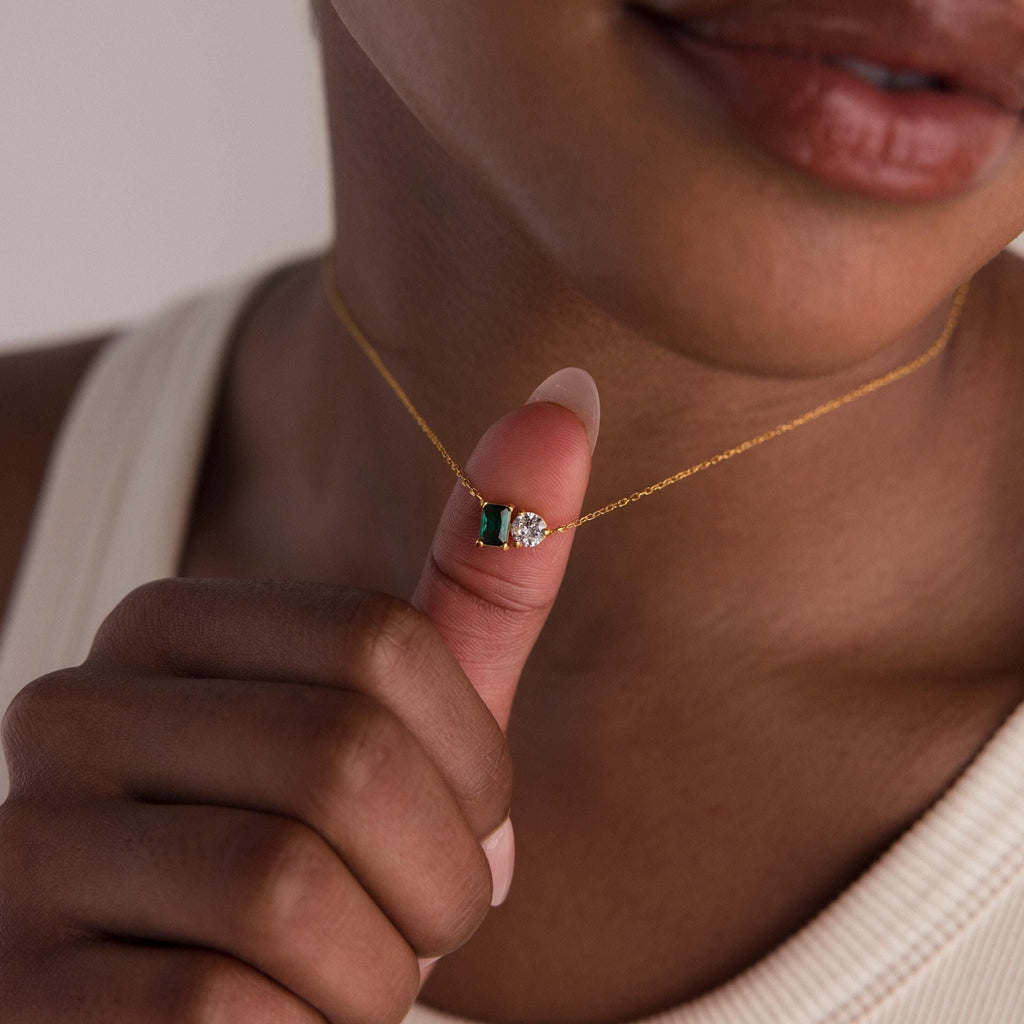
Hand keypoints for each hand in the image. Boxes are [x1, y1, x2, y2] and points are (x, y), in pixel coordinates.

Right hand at [0, 369, 597, 1023]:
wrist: (195, 1014)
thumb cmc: (335, 856)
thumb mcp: (417, 718)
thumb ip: (483, 574)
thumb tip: (569, 396)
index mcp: (162, 627)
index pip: (379, 644)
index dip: (475, 766)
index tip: (469, 825)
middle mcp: (69, 713)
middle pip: (344, 760)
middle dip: (441, 878)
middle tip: (423, 918)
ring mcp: (24, 853)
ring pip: (287, 893)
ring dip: (381, 967)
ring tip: (355, 973)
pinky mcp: (20, 994)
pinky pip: (222, 1010)